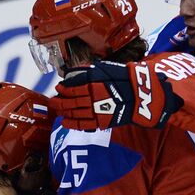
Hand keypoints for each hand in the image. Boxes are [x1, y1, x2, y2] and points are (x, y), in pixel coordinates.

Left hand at [55, 61, 181, 130]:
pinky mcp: (103, 122)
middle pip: (72, 101)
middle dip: (60, 102)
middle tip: (52, 101)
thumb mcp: (107, 69)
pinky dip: (74, 124)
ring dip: (64, 112)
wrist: (142, 97)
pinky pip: (85, 124)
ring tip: (57, 111)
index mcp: (95, 83)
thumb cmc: (127, 80)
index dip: (64, 89)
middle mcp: (94, 98)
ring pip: (76, 113)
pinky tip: (65, 123)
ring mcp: (98, 111)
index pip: (74, 87)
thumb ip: (90, 72)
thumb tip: (74, 75)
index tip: (58, 88)